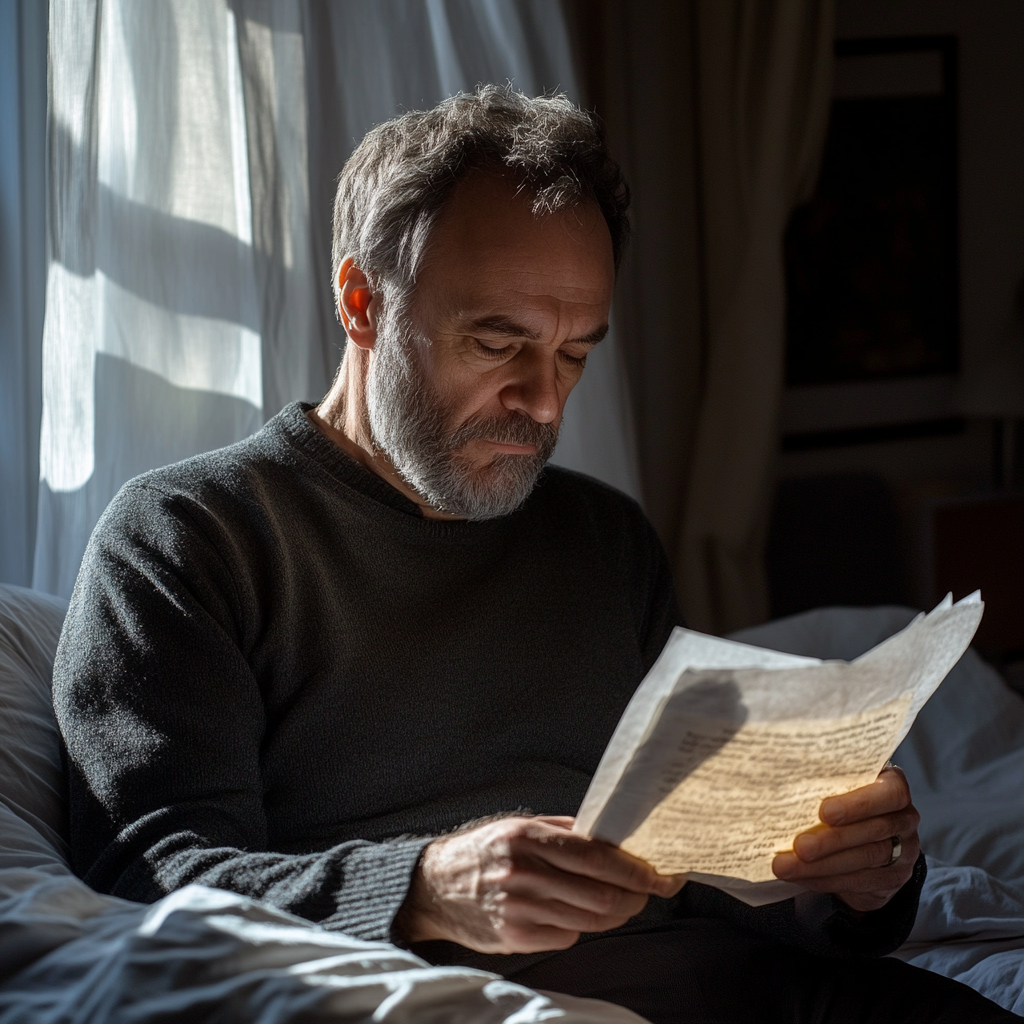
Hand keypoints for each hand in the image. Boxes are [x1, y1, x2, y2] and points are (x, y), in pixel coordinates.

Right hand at [395, 815, 685, 953]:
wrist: (435, 885)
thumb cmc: (484, 850)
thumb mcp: (519, 826)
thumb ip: (564, 830)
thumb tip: (612, 837)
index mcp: (528, 837)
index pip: (594, 856)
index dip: (634, 869)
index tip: (661, 874)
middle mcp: (524, 873)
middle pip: (599, 894)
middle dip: (634, 895)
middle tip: (649, 891)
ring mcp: (519, 908)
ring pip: (589, 920)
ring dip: (616, 914)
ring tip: (624, 903)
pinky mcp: (515, 937)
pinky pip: (567, 936)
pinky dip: (583, 927)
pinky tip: (580, 914)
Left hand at [771, 766, 919, 912]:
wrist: (868, 838)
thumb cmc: (847, 800)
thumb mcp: (843, 786)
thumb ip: (826, 783)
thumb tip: (781, 783)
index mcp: (892, 785)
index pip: (888, 794)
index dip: (857, 804)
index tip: (824, 812)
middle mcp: (904, 817)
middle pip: (873, 830)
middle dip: (831, 840)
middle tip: (799, 847)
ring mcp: (903, 850)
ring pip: (865, 859)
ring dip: (822, 865)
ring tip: (787, 866)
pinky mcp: (892, 878)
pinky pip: (859, 881)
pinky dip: (825, 880)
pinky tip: (801, 877)